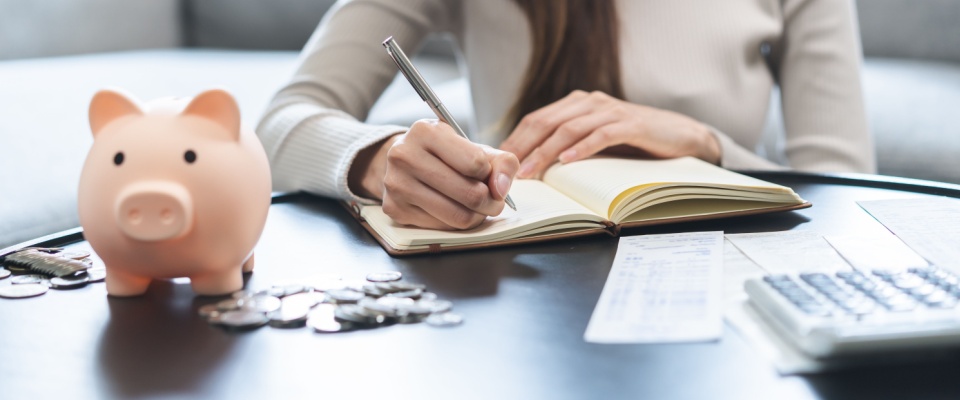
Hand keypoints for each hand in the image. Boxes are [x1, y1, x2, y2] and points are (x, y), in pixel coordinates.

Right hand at [349, 119, 518, 229]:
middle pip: (470, 194)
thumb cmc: (445, 155)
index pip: (476, 163)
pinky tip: (454, 211)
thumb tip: (500, 190)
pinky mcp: (395, 209)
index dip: (489, 174)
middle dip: (490, 202)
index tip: (485, 174)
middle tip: (492, 200)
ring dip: (477, 216)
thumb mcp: (474, 147)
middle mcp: (405, 155)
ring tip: (476, 207)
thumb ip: (501, 162)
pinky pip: (442, 228)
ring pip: (458, 216)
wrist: (404, 163)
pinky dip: (456, 223)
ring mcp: (397, 184)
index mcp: (426, 131)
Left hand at [500, 90, 720, 178]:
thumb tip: (532, 168)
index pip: (536, 120)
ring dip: (546, 152)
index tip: (498, 163)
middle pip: (546, 123)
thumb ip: (568, 147)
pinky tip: (568, 161)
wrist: (681, 136)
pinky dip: (583, 148)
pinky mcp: (631, 124)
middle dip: (523, 148)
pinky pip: (601, 135)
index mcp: (576, 105)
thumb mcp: (595, 142)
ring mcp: (610, 111)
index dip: (515, 140)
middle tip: (507, 171)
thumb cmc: (634, 143)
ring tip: (531, 171)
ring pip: (569, 130)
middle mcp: (589, 103)